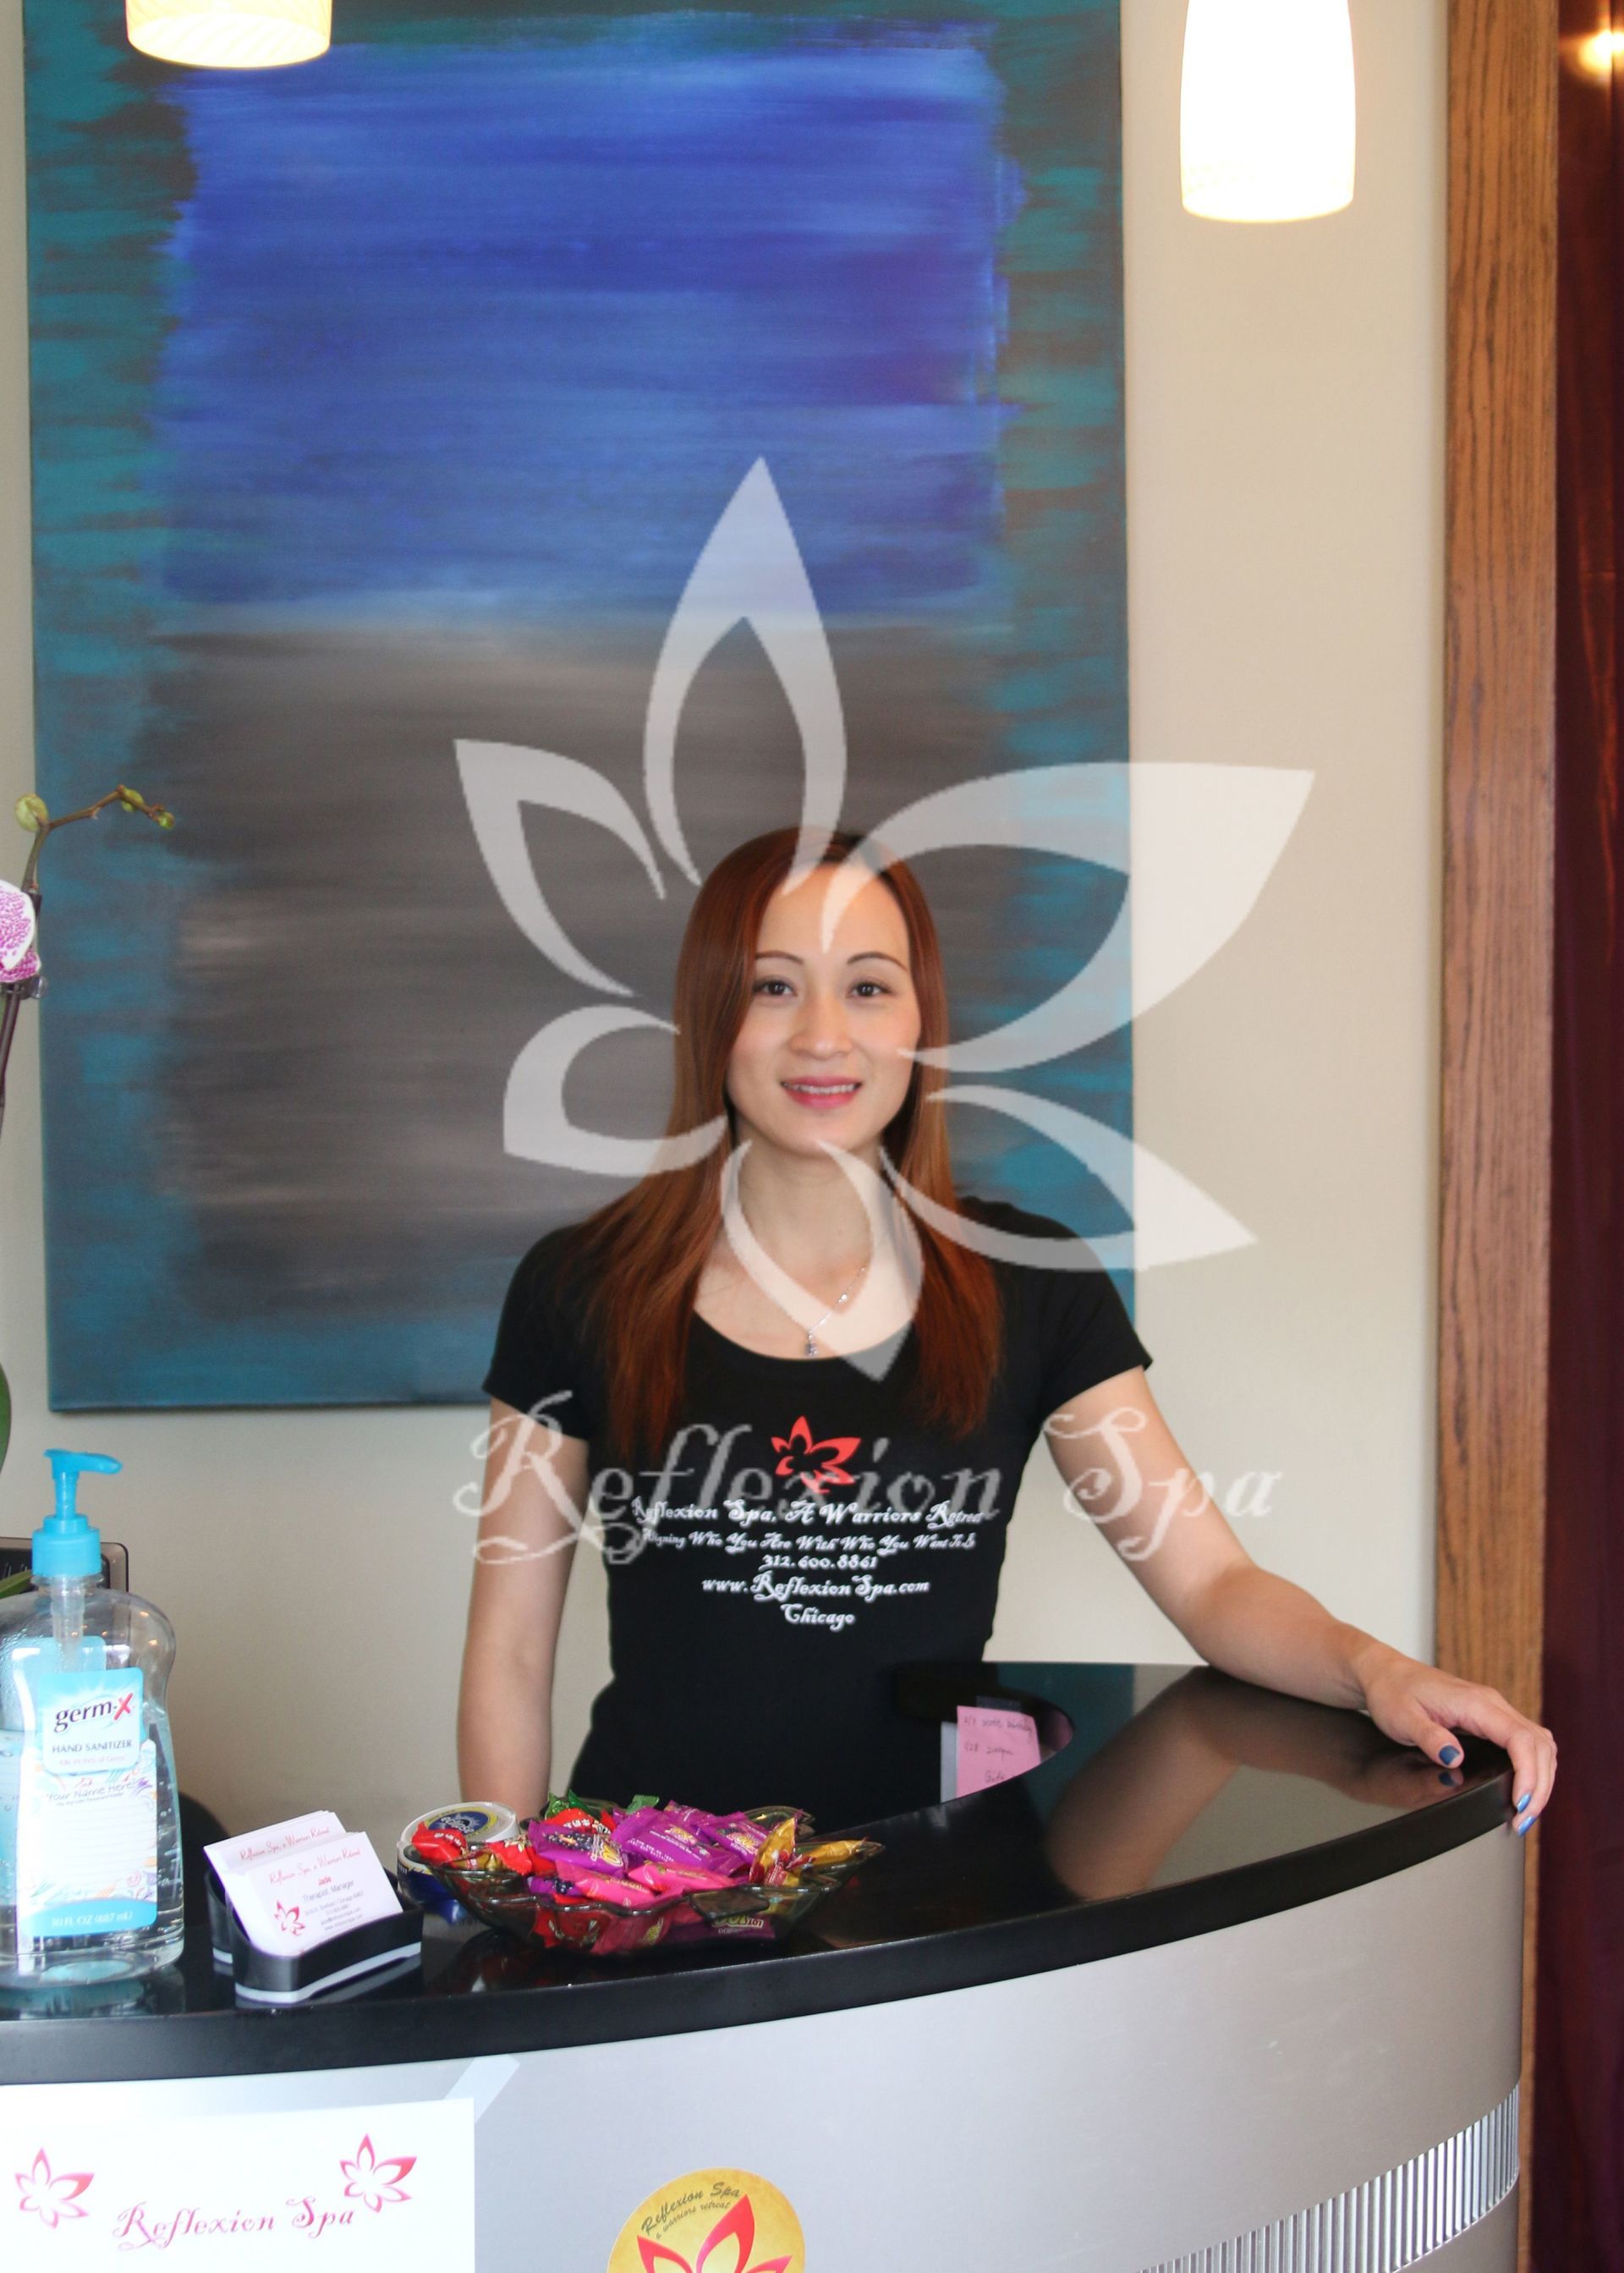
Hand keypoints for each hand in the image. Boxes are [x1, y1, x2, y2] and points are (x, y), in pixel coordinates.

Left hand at [1356, 1646, 1555, 1833]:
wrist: (1385, 1673)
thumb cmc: (1392, 1692)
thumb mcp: (1402, 1719)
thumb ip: (1429, 1738)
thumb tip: (1455, 1759)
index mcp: (1475, 1703)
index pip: (1521, 1739)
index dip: (1529, 1774)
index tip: (1520, 1804)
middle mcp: (1492, 1704)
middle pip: (1540, 1744)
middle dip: (1539, 1785)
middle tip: (1524, 1820)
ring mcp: (1494, 1710)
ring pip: (1539, 1743)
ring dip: (1540, 1778)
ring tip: (1527, 1811)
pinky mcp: (1490, 1718)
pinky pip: (1525, 1742)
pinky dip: (1532, 1767)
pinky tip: (1522, 1788)